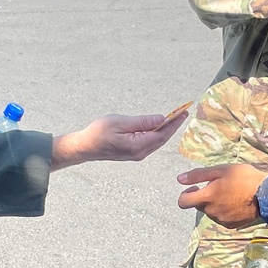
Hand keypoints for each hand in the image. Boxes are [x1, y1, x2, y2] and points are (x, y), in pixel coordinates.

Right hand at [51, 112, 184, 170]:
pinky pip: (150, 142)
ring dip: (166, 129)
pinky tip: (160, 126)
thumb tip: (161, 119)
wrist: (84, 147)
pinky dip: (157, 133)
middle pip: (162, 138)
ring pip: (157, 141)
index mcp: (138, 146)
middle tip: (183, 113)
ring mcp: (137, 154)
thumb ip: (143, 122)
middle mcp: (140, 153)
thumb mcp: (121, 122)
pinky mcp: (133, 152)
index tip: (183, 112)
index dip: (174, 123)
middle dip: (173, 126)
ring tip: (174, 118)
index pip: (162, 134)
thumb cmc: (98, 133)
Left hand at [177, 164, 264, 226]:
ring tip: (231, 194)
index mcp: (207, 197)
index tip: (195, 188)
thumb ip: (198, 175)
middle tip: (220, 187)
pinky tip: (236, 204)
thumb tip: (179, 180)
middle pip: (199, 205)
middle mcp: (211, 211)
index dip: (185, 195)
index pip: (183, 202)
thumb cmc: (244, 178)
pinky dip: (224, 211)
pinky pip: (221, 218)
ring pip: (210, 212)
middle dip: (204, 197)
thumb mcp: (221, 170)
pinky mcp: (230, 225)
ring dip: (215, 204)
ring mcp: (221, 220)